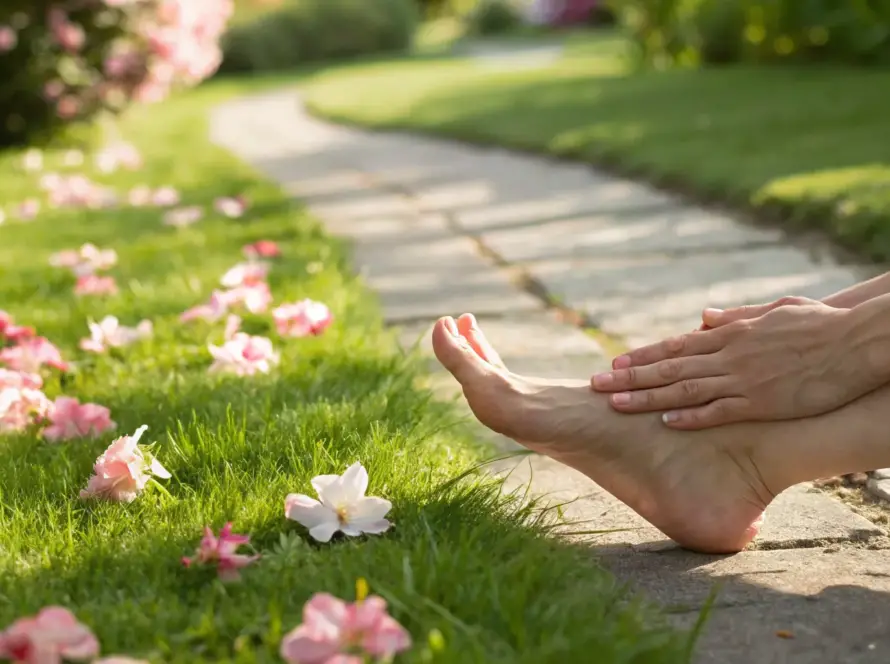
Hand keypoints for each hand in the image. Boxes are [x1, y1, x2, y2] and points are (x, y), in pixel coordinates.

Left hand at [590, 297, 869, 428]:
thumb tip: (702, 317)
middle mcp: (728, 354)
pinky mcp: (762, 401)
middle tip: (595, 383)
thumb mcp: (772, 311)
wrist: (858, 338)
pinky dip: (690, 416)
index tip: (615, 362)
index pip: (675, 345)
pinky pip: (719, 411)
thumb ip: (733, 316)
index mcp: (730, 334)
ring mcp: (743, 378)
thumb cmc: (819, 323)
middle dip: (629, 376)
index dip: (643, 356)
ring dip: (646, 397)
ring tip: (614, 402)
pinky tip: (665, 421)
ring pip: (683, 388)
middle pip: (669, 366)